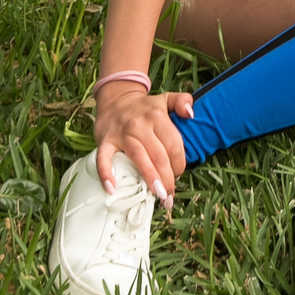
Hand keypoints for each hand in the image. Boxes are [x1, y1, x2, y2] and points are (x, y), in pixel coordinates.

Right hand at [95, 85, 194, 208]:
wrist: (115, 98)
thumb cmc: (144, 107)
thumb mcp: (166, 98)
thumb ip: (183, 101)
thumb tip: (191, 114)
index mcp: (157, 117)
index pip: (173, 144)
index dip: (179, 163)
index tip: (178, 175)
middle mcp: (140, 125)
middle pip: (158, 155)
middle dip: (167, 178)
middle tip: (170, 195)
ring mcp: (122, 133)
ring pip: (138, 157)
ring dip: (150, 178)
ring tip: (158, 196)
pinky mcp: (105, 141)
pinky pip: (104, 158)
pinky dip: (106, 173)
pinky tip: (112, 189)